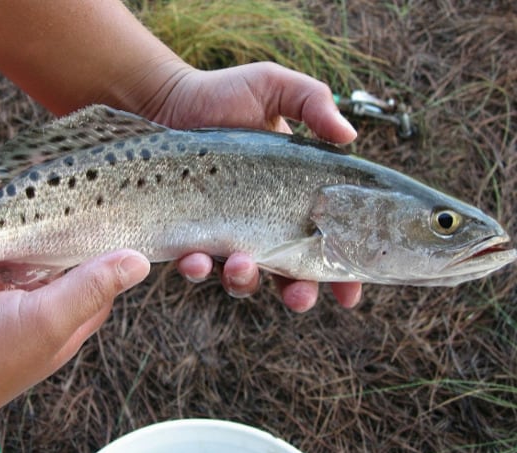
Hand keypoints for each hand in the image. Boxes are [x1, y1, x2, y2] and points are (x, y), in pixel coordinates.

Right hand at [0, 196, 149, 452]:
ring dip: (1, 215)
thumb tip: (140, 262)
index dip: (104, 239)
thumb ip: (90, 290)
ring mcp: (0, 288)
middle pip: (55, 246)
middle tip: (39, 182)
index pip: (100, 269)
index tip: (103, 203)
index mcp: (67, 313)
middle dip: (46, 217)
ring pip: (13, 239)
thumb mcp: (44, 322)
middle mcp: (38, 299)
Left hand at [150, 63, 361, 310]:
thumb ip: (313, 104)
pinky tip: (195, 257)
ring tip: (240, 264)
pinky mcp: (192, 234)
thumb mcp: (275, 88)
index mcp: (294, 196)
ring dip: (245, 282)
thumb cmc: (225, 94)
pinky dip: (198, 269)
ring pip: (243, 278)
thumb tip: (349, 135)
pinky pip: (197, 265)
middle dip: (298, 293)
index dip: (343, 273)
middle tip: (299, 294)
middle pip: (290, 275)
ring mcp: (227, 232)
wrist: (170, 102)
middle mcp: (264, 221)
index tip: (350, 294)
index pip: (327, 242)